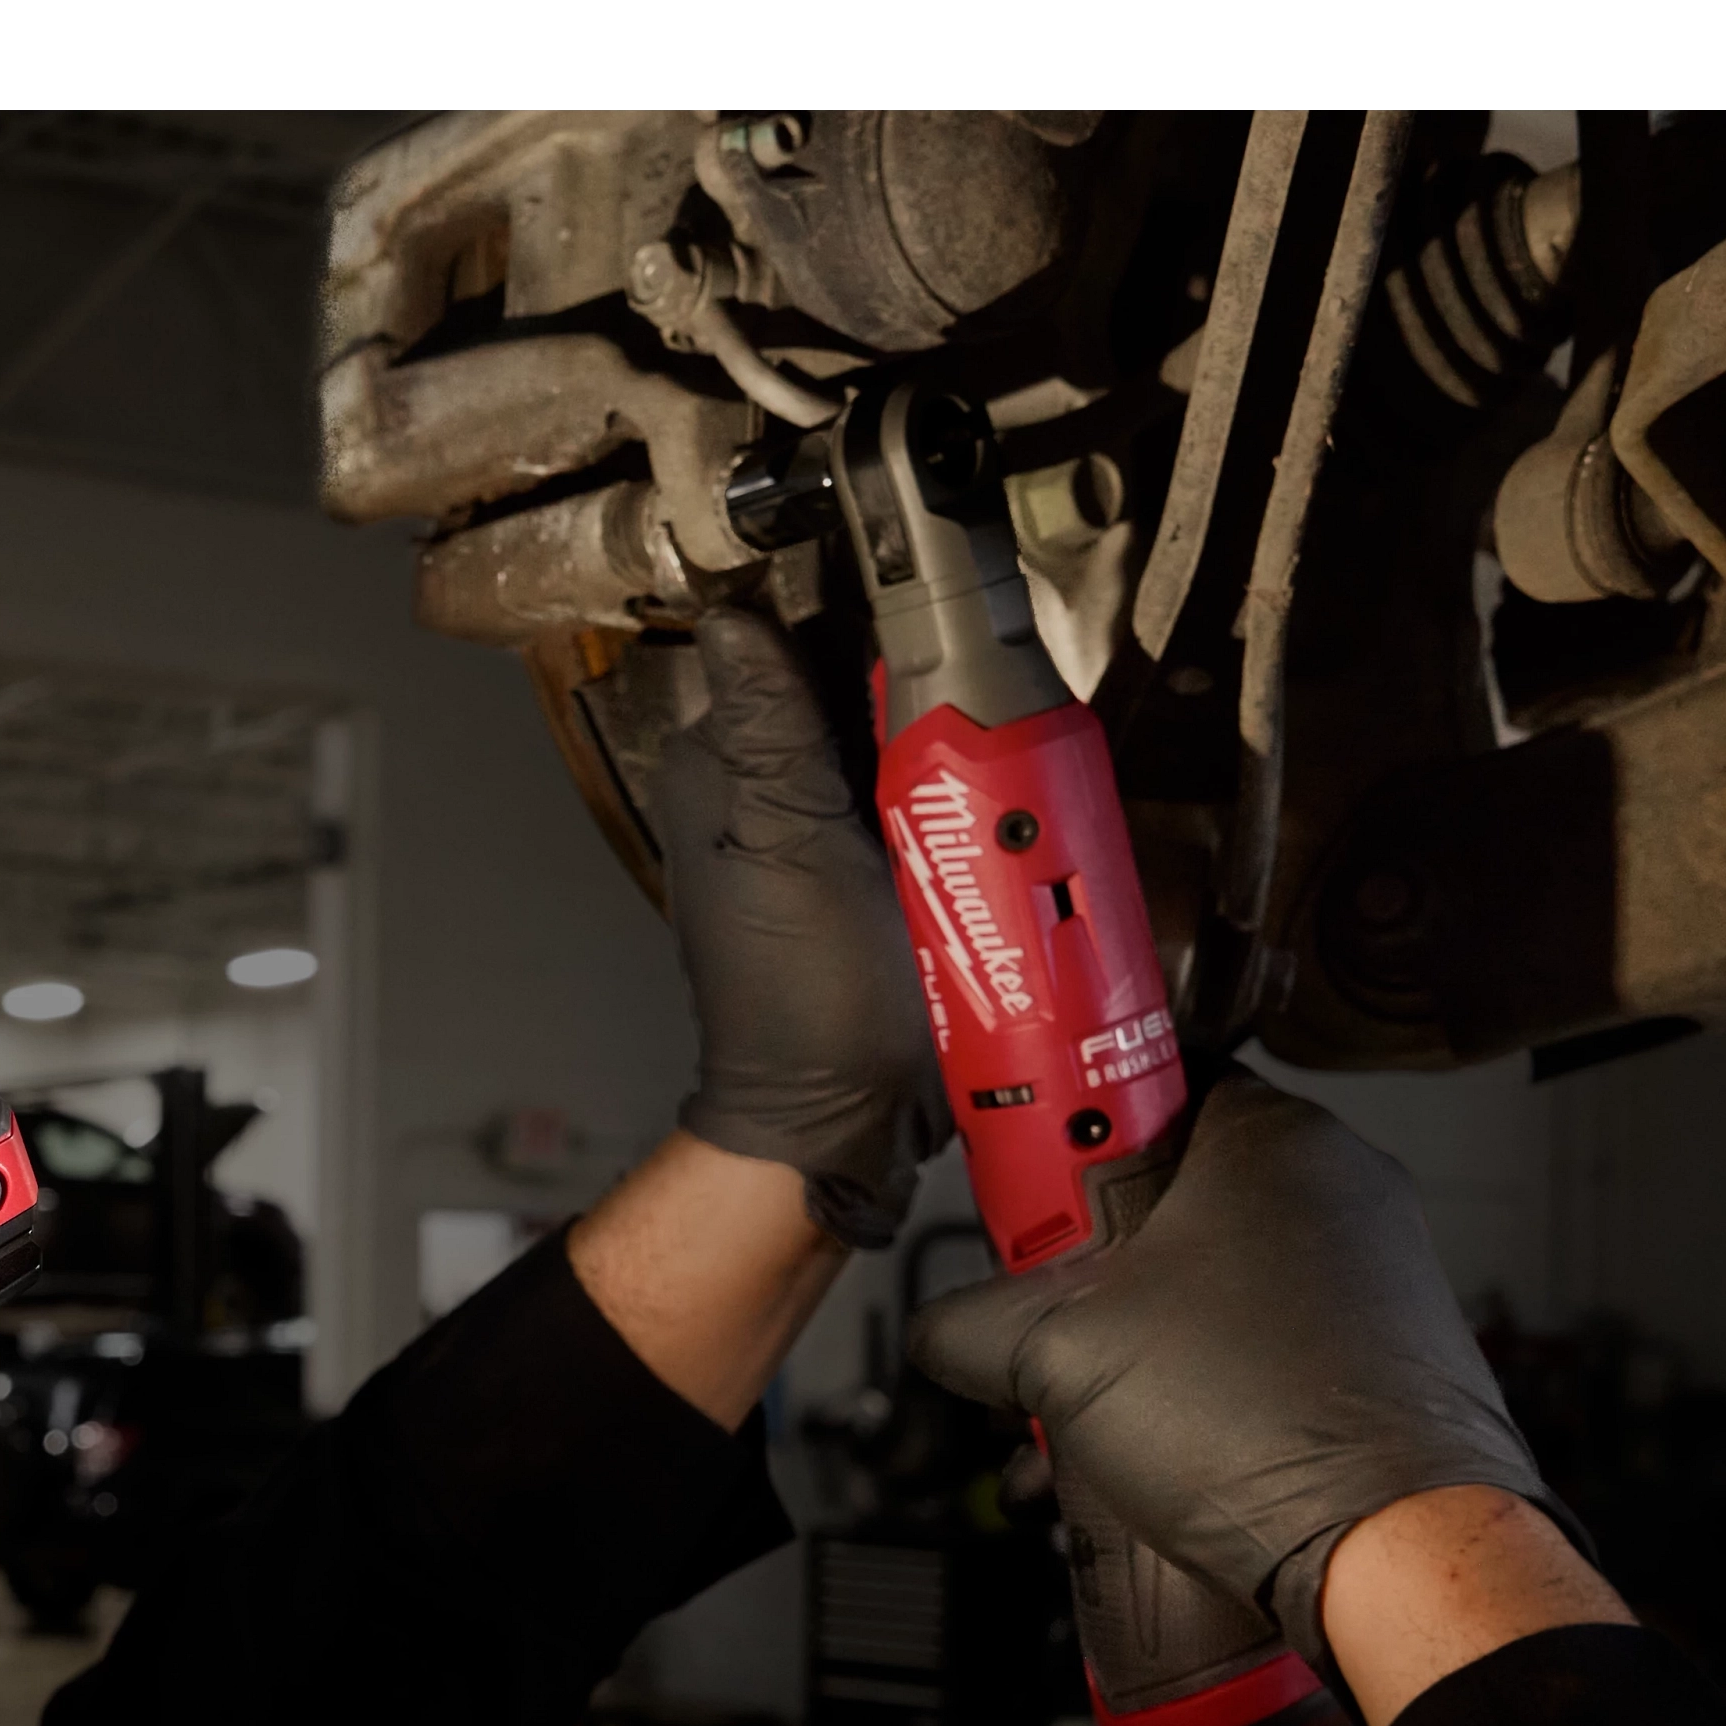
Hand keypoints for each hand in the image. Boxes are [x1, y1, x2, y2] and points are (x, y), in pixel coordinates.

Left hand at [654, 606, 947, 1248]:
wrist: (844, 1116)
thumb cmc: (805, 998)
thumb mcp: (792, 850)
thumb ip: (773, 734)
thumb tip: (733, 616)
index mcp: (722, 768)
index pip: (793, 640)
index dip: (863, 617)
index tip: (936, 609)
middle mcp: (762, 788)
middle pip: (854, 685)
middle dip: (918, 680)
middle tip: (985, 697)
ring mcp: (823, 828)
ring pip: (896, 737)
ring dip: (949, 736)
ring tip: (1003, 743)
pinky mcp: (878, 870)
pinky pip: (923, 800)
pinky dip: (958, 795)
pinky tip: (999, 798)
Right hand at [906, 1071, 1574, 1680]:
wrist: (1392, 1553)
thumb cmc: (1261, 1423)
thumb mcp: (1056, 1356)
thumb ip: (969, 1325)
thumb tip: (945, 1332)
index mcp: (1270, 1140)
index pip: (1139, 1082)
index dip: (1057, 1134)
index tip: (1012, 1183)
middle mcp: (1334, 1192)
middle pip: (1159, 1200)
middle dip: (1072, 1278)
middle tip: (1026, 1324)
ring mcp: (1365, 1279)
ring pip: (1197, 1289)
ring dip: (1113, 1351)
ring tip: (1063, 1424)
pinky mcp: (1373, 1359)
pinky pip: (1247, 1349)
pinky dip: (1180, 1393)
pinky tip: (1124, 1463)